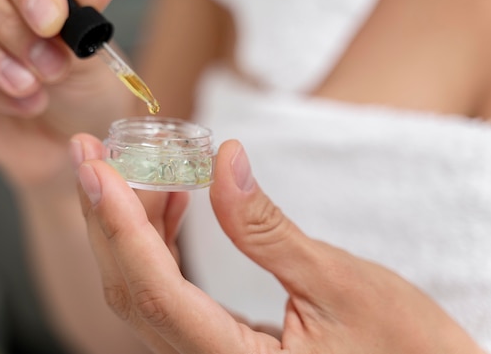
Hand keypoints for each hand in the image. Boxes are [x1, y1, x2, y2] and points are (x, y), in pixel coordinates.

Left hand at [74, 138, 484, 353]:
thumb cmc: (401, 347)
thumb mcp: (337, 282)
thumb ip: (267, 227)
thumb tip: (224, 160)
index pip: (155, 290)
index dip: (119, 226)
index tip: (96, 171)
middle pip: (132, 290)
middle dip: (104, 218)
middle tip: (89, 155)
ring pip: (144, 291)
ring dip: (128, 227)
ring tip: (130, 167)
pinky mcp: (218, 341)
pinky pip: (168, 291)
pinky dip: (159, 243)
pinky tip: (172, 203)